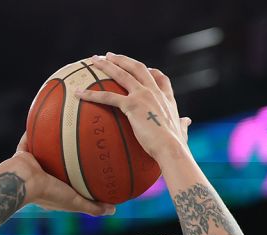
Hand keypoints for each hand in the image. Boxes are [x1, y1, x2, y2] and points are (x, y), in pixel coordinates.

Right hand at [4, 136, 115, 215]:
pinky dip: (33, 131)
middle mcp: (41, 176)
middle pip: (56, 163)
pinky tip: (44, 117)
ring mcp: (31, 165)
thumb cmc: (49, 193)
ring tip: (63, 128)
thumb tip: (113, 210)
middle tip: (80, 142)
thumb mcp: (75, 202)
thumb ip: (92, 207)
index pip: (67, 180)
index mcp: (51, 188)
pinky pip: (28, 139)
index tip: (89, 165)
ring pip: (42, 150)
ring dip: (50, 141)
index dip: (77, 174)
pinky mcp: (22, 155)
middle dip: (66, 154)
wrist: (23, 183)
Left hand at [74, 53, 192, 162]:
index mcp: (166, 98)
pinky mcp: (132, 105)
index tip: (145, 68)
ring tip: (93, 60)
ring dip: (106, 65)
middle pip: (137, 68)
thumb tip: (187, 121)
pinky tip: (78, 93)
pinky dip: (92, 94)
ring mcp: (143, 95)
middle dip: (122, 59)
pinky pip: (108, 96)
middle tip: (109, 55)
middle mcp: (154, 92)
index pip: (160, 78)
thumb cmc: (176, 145)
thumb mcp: (182, 131)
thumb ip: (183, 124)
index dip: (151, 71)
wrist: (172, 148)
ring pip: (121, 74)